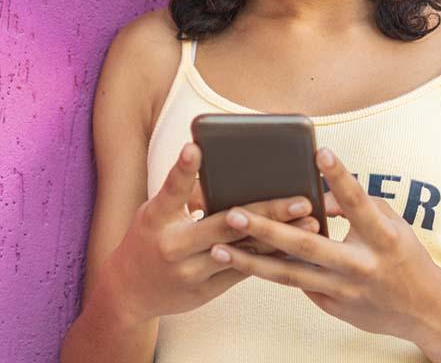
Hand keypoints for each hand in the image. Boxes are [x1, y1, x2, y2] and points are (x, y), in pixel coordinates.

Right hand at [107, 142, 322, 323]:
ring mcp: (191, 271)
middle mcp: (173, 245)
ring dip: (279, 236)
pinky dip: (269, 257)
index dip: (182, 169)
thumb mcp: (155, 214)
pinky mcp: (205, 290)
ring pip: (242, 251)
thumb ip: (185, 195)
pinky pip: (243, 271)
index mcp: (156, 218)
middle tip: (300, 200)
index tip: (194, 148)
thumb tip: (225, 176)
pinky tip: (295, 246)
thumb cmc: (148, 239)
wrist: (129, 292)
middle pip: (223, 224)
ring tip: (311, 223)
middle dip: (266, 212)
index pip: (171, 190)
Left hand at [208, 147, 440, 341]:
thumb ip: (355, 205)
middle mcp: (361, 266)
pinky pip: (296, 284)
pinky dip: (268, 271)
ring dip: (251, 262)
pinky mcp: (332, 306)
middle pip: (308, 247)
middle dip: (268, 231)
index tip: (321, 153)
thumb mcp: (391, 223)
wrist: (425, 311)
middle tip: (234, 215)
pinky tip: (238, 260)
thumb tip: (316, 195)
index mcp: (383, 238)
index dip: (341, 178)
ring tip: (219, 247)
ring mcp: (344, 291)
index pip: (359, 203)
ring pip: (290, 276)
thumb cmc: (404, 254)